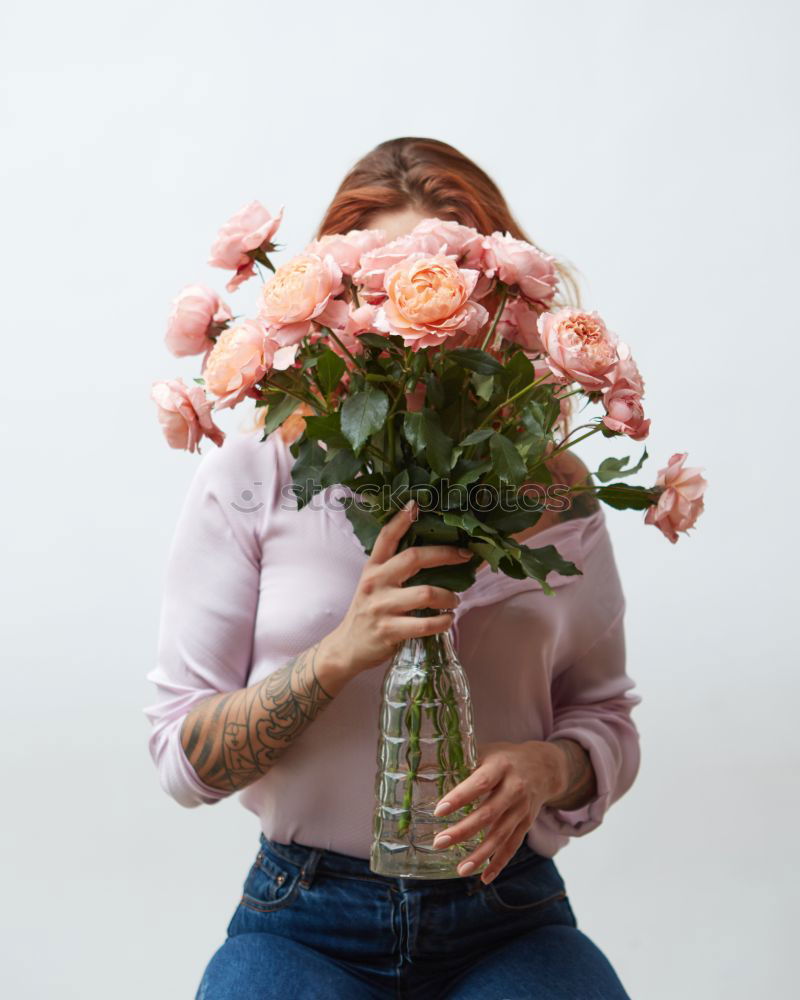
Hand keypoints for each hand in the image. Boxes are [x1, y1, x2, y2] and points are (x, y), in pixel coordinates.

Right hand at [317, 500, 470, 680]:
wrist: (347, 647)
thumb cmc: (369, 612)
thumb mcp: (374, 585)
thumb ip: (395, 570)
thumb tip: (434, 556)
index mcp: (373, 568)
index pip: (386, 537)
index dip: (401, 520)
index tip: (416, 504)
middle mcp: (376, 582)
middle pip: (414, 558)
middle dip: (445, 555)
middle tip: (465, 556)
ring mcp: (382, 606)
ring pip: (426, 593)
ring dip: (449, 597)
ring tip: (455, 600)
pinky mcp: (389, 630)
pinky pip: (425, 624)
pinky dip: (443, 621)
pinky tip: (447, 619)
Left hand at [431, 739, 569, 882]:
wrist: (544, 767)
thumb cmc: (506, 758)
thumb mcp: (488, 752)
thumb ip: (464, 762)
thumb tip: (427, 771)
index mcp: (501, 767)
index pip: (480, 783)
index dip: (460, 797)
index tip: (439, 811)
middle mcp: (514, 789)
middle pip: (489, 813)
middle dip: (464, 831)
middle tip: (439, 842)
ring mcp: (522, 809)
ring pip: (501, 835)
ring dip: (480, 855)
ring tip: (460, 869)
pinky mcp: (526, 823)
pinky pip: (512, 846)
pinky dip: (499, 863)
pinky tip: (484, 878)